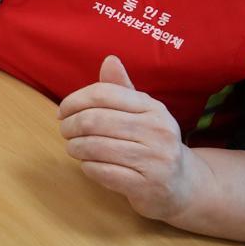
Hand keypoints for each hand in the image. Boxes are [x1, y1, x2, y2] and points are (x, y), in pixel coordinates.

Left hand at [58, 55, 198, 222]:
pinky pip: (101, 172)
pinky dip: (87, 167)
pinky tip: (88, 164)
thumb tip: (109, 59)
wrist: (182, 185)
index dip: (74, 101)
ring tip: (73, 147)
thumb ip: (121, 89)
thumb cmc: (152, 142)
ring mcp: (155, 160)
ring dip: (74, 147)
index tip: (62, 111)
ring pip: (94, 147)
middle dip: (69, 126)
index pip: (103, 94)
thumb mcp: (141, 113)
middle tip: (64, 131)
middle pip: (94, 120)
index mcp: (153, 108)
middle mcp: (158, 131)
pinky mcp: (146, 186)